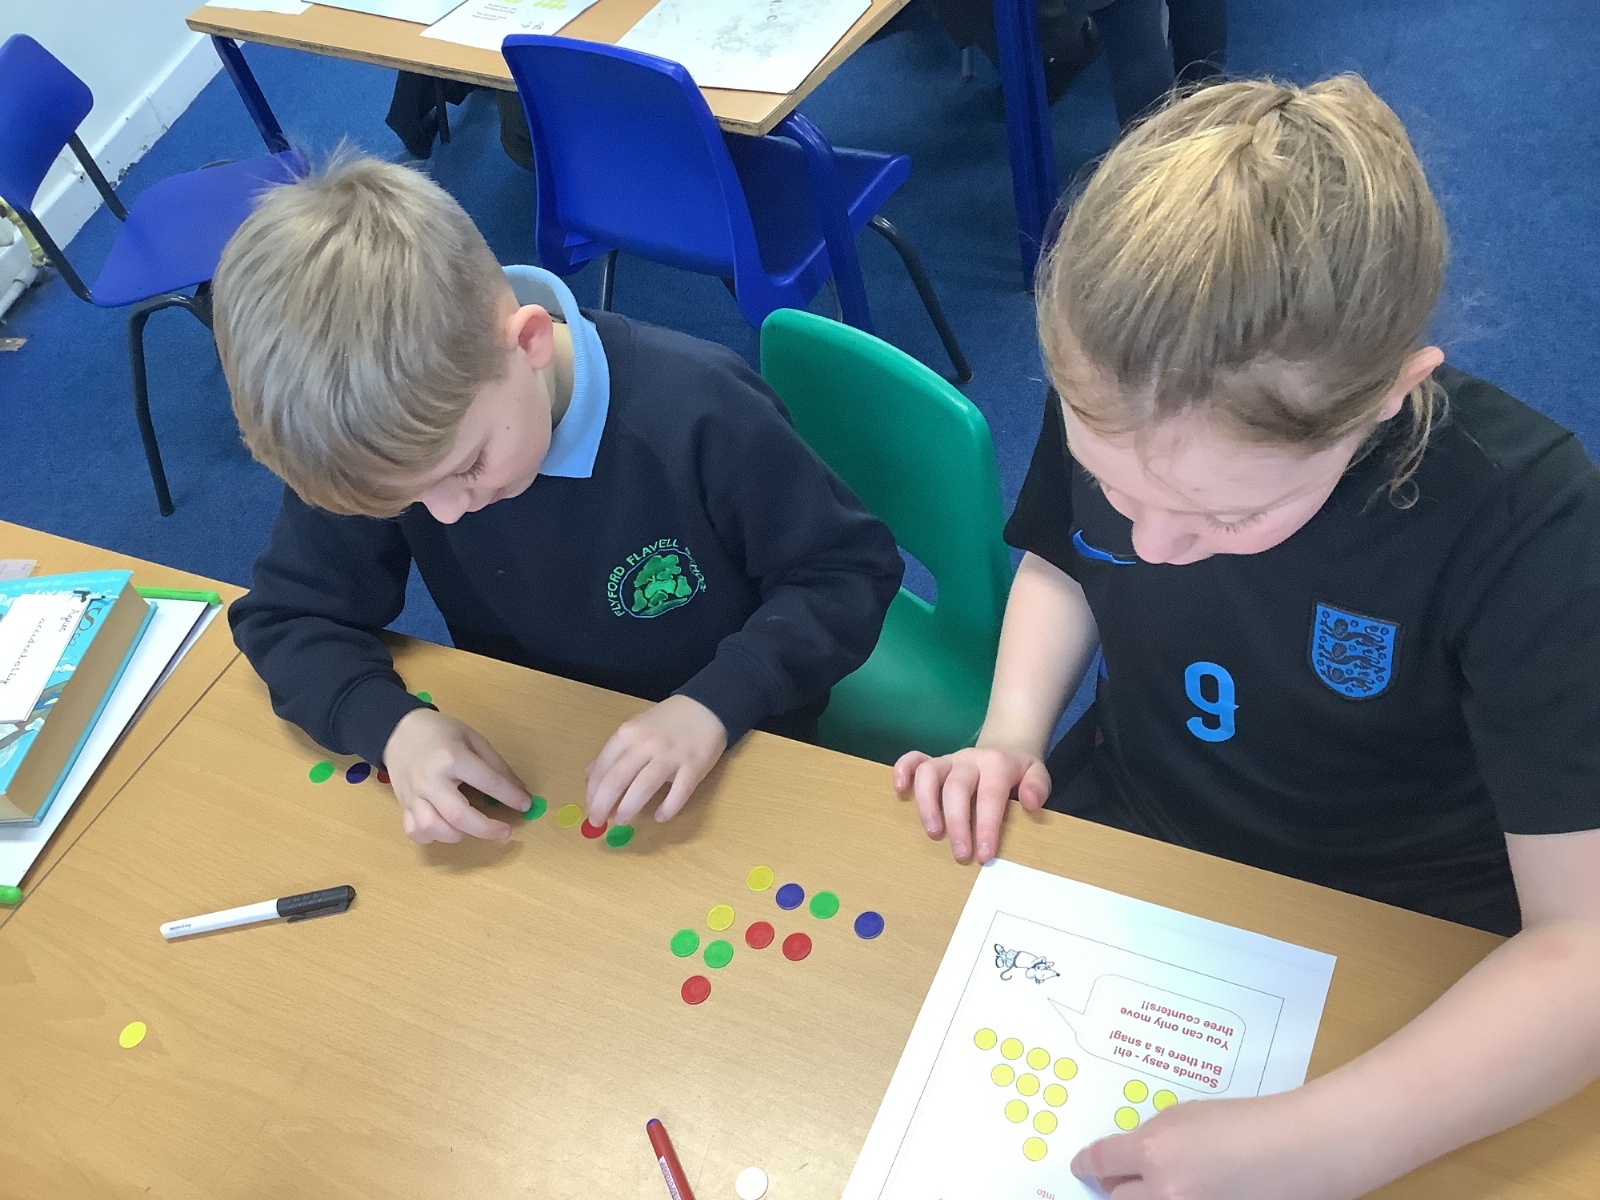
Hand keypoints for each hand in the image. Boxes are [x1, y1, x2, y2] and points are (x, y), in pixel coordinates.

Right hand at [382, 708, 530, 843]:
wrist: (399, 731)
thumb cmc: (441, 733)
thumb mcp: (473, 739)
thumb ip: (496, 765)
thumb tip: (519, 791)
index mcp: (452, 757)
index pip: (488, 782)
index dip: (511, 796)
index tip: (525, 805)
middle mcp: (431, 779)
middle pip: (458, 815)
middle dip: (486, 829)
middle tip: (504, 832)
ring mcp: (414, 794)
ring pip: (432, 827)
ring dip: (457, 835)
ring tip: (470, 828)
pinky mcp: (403, 805)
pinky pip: (414, 831)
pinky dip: (431, 837)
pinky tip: (444, 828)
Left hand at [585, 694, 726, 825]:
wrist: (706, 707)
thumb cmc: (667, 721)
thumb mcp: (634, 729)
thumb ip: (612, 752)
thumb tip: (589, 776)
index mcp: (628, 734)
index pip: (602, 768)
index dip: (592, 793)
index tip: (591, 809)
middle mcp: (646, 744)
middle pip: (616, 780)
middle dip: (603, 806)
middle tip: (598, 822)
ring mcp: (670, 755)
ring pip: (643, 788)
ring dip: (628, 808)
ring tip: (622, 820)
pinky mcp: (693, 766)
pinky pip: (678, 793)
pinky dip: (667, 808)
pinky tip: (660, 817)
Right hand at [892, 743, 1050, 862]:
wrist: (1006, 745)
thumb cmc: (1019, 771)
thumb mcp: (1038, 773)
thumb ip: (1037, 786)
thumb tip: (1030, 803)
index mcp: (997, 764)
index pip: (990, 795)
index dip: (986, 826)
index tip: (985, 855)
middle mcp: (969, 759)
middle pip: (956, 787)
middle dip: (957, 823)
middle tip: (961, 855)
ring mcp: (948, 760)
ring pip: (929, 773)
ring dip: (927, 804)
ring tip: (933, 832)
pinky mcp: (933, 761)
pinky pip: (913, 759)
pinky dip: (902, 770)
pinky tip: (899, 791)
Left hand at [1070, 1092, 1356, 1199]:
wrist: (1303, 1150)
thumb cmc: (1247, 1123)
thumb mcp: (1185, 1117)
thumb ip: (1150, 1140)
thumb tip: (1128, 1158)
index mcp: (1154, 1152)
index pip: (1100, 1163)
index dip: (1085, 1166)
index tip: (1080, 1168)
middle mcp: (1165, 1193)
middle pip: (1116, 1199)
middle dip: (1118, 1187)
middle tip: (1124, 1180)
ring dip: (1148, 1197)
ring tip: (1166, 1184)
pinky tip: (1195, 1190)